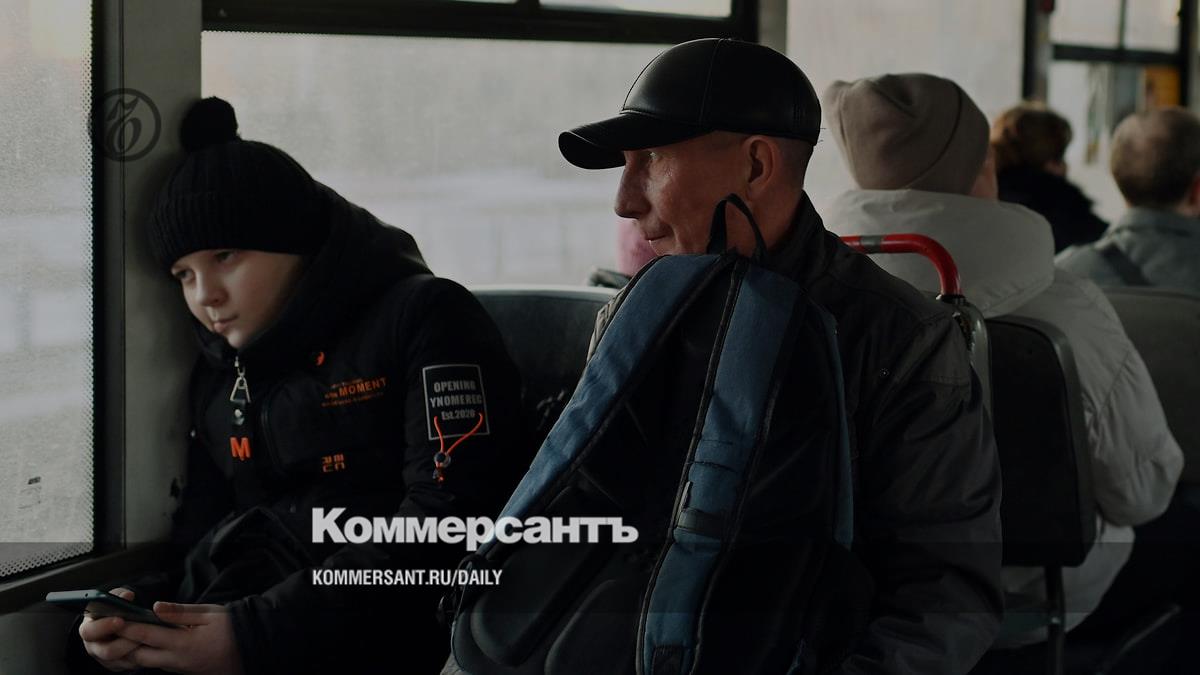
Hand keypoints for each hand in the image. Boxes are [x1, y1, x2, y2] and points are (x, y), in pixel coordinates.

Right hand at [79, 588, 141, 670]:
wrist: (117, 624)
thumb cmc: (113, 609)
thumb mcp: (113, 599)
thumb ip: (118, 595)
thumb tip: (126, 595)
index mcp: (88, 629)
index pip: (90, 632)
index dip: (104, 626)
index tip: (121, 619)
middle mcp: (94, 647)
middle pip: (106, 651)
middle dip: (125, 642)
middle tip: (141, 633)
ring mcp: (105, 659)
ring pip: (121, 660)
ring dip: (136, 649)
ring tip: (149, 638)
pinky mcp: (118, 665)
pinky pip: (130, 665)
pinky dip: (141, 656)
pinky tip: (151, 646)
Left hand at [116, 602, 243, 674]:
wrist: (252, 650)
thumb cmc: (233, 627)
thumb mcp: (209, 613)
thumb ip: (180, 612)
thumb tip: (154, 608)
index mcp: (184, 643)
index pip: (146, 635)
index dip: (127, 627)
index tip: (112, 617)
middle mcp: (177, 660)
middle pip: (139, 656)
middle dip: (124, 643)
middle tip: (114, 628)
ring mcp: (180, 668)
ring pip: (147, 662)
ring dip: (135, 649)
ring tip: (127, 633)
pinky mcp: (184, 671)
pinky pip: (159, 664)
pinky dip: (148, 654)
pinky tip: (148, 642)